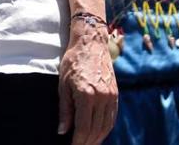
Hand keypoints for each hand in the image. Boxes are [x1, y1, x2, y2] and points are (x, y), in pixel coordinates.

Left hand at [58, 18, 117, 144]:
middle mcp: (102, 98)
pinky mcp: (116, 94)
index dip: (78, 141)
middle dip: (87, 142)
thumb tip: (62, 131)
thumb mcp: (63, 85)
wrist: (91, 44)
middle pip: (96, 130)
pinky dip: (105, 128)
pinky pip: (112, 117)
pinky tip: (98, 133)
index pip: (84, 127)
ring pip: (107, 126)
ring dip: (98, 138)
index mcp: (86, 94)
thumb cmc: (72, 62)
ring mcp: (111, 96)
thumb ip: (64, 110)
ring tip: (87, 143)